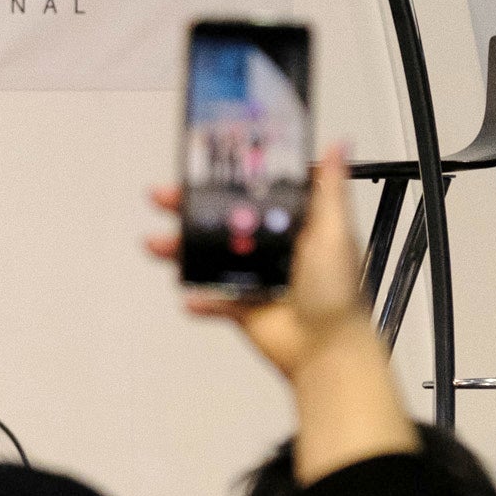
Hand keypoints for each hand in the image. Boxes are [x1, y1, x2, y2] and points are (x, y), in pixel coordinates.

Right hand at [149, 145, 413, 481]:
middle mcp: (270, 248)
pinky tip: (188, 297)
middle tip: (163, 197)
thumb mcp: (335, 233)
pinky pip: (212, 300)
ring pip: (209, 257)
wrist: (326, 351)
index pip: (254, 193)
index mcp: (292, 225)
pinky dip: (198, 299)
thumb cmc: (338, 293)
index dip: (228, 177)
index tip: (204, 162)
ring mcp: (253, 278)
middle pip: (222, 221)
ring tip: (156, 245)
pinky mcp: (242, 308)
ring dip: (181, 250)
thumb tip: (339, 144)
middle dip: (189, 209)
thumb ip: (330, 191)